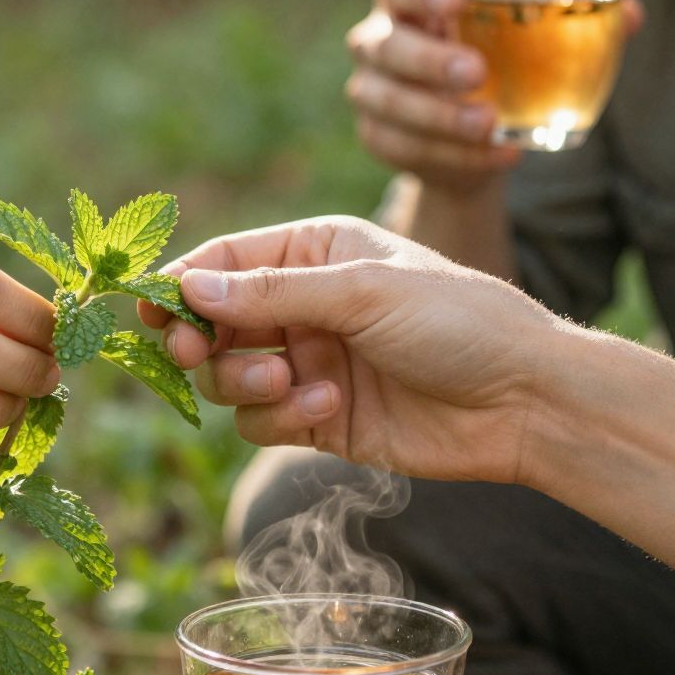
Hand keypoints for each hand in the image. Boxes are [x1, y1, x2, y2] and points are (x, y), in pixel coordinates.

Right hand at [144, 215, 560, 481]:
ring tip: (289, 384)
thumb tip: (189, 286)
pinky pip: (263, 422)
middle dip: (199, 340)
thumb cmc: (460, 321)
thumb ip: (273, 291)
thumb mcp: (364, 291)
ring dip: (244, 383)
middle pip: (212, 324)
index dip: (180, 284)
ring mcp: (311, 364)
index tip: (149, 310)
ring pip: (229, 378)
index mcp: (316, 251)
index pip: (224, 260)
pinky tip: (328, 411)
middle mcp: (306, 305)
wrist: (525, 401)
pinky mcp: (321, 421)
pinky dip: (280, 419)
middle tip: (193, 352)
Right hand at [346, 0, 640, 190]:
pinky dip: (451, 155)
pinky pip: (404, 149)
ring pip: (389, 103)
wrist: (474, 135)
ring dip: (438, 115)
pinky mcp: (377, 138)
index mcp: (408, 1)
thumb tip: (631, 13)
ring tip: (488, 123)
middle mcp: (377, 42)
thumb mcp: (529, 39)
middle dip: (429, 61)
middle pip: (385, 46)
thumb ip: (576, 20)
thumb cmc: (501, 64)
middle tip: (477, 73)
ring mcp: (370, 93)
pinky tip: (495, 154)